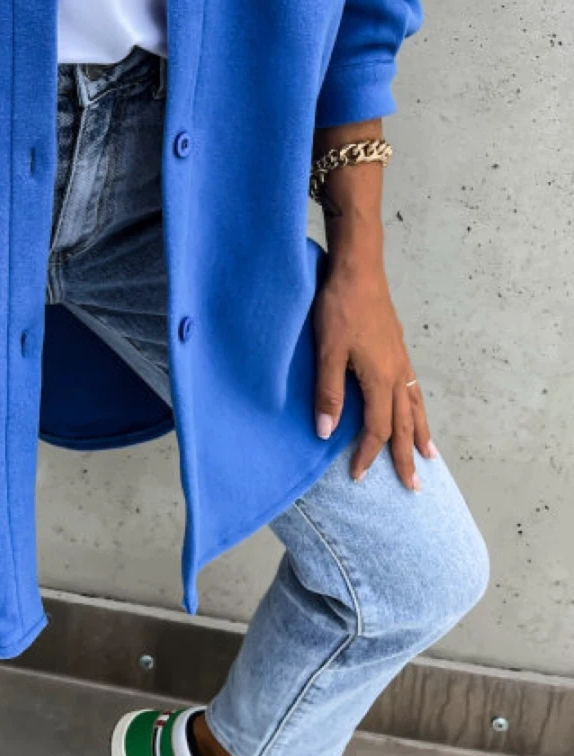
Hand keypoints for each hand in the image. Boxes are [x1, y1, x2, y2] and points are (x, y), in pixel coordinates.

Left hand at [313, 257, 437, 489]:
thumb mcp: (327, 351)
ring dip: (421, 433)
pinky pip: (413, 387)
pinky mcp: (398, 346)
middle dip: (406, 457)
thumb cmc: (339, 307)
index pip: (376, 428)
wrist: (358, 269)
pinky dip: (418, 406)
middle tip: (414, 486)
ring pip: (415, 405)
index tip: (358, 476)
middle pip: (405, 424)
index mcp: (380, 378)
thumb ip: (327, 393)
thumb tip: (326, 434)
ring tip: (429, 455)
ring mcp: (400, 359)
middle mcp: (396, 373)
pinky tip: (416, 406)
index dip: (367, 454)